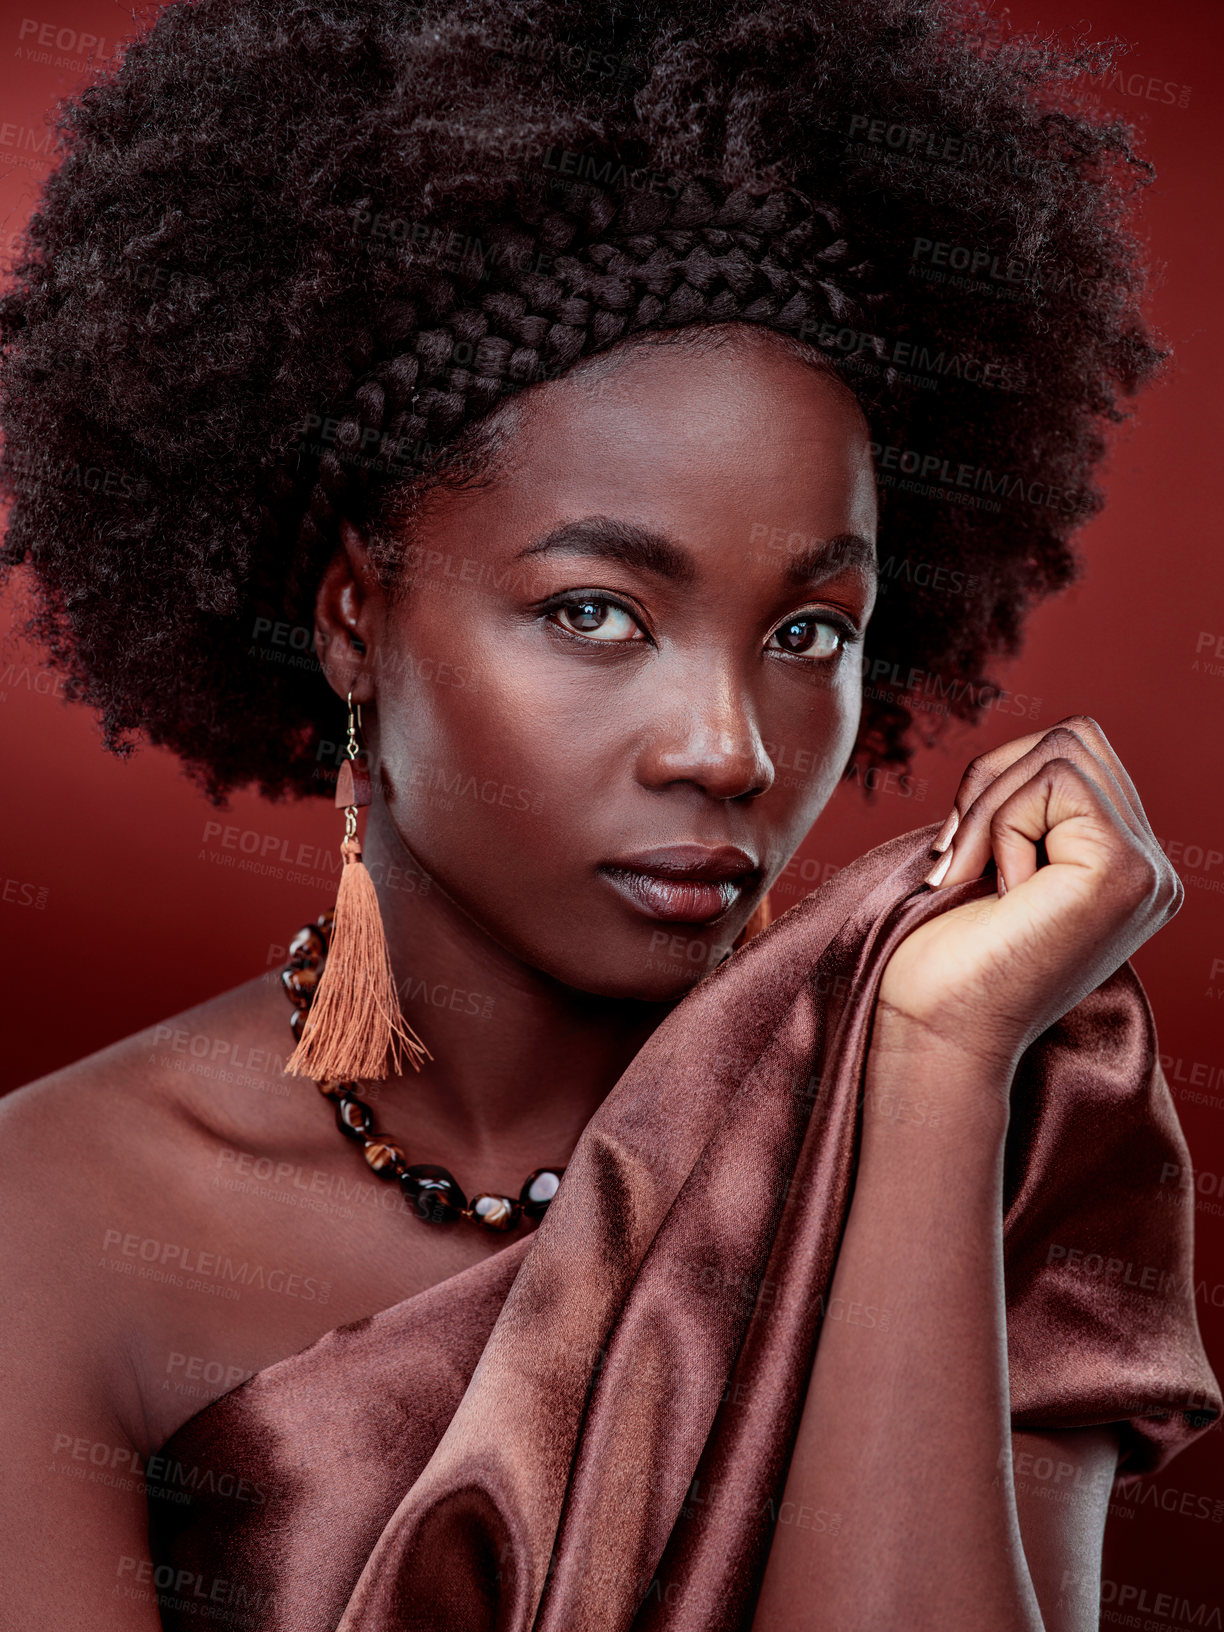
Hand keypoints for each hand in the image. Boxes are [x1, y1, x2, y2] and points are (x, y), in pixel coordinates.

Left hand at [877, 716, 1180, 1070]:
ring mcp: (1147, 871)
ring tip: (976, 878)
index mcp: (1120, 866)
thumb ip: (1026, 806)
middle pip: (1075, 737)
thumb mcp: (990, 858)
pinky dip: (1003, 825)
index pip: (1075, 754)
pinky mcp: (1126, 872)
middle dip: (993, 781)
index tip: (959, 854)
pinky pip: (1055, 779)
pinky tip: (1002, 891)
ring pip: (1063, 749)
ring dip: (992, 807)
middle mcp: (1150, 869)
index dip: (999, 780)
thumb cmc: (941, 955)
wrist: (932, 1029)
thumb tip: (1023, 751)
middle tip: (958, 860)